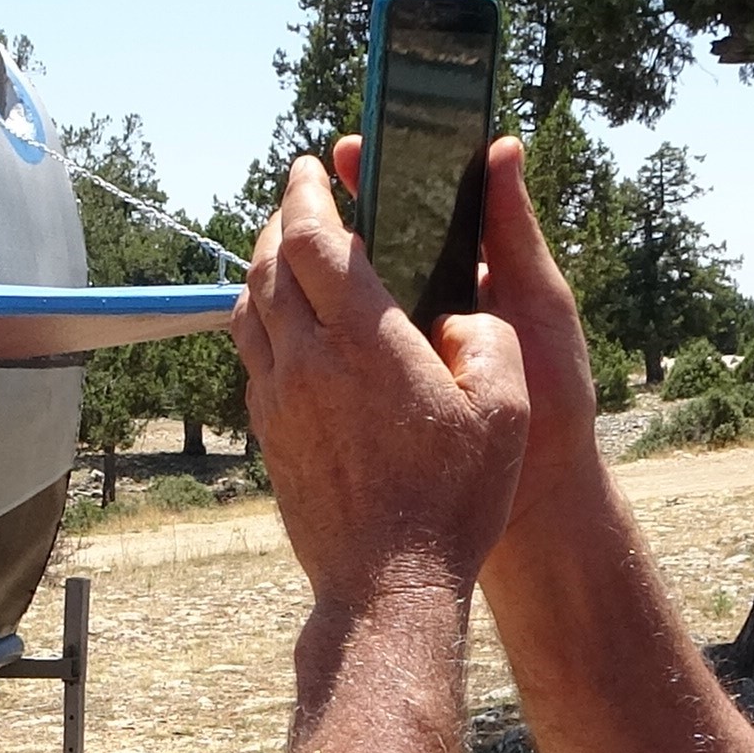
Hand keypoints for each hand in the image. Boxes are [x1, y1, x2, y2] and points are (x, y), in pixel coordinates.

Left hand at [233, 150, 528, 610]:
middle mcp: (307, 361)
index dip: (307, 192)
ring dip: (265, 268)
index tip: (310, 166)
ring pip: (249, 308)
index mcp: (363, 340)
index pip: (314, 238)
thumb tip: (462, 313)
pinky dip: (263, 320)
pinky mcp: (269, 434)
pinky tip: (290, 328)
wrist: (387, 586)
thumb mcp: (504, 411)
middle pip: (270, 263)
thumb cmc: (453, 502)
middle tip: (302, 199)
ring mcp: (278, 399)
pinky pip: (253, 356)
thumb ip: (489, 340)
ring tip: (291, 253)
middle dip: (282, 219)